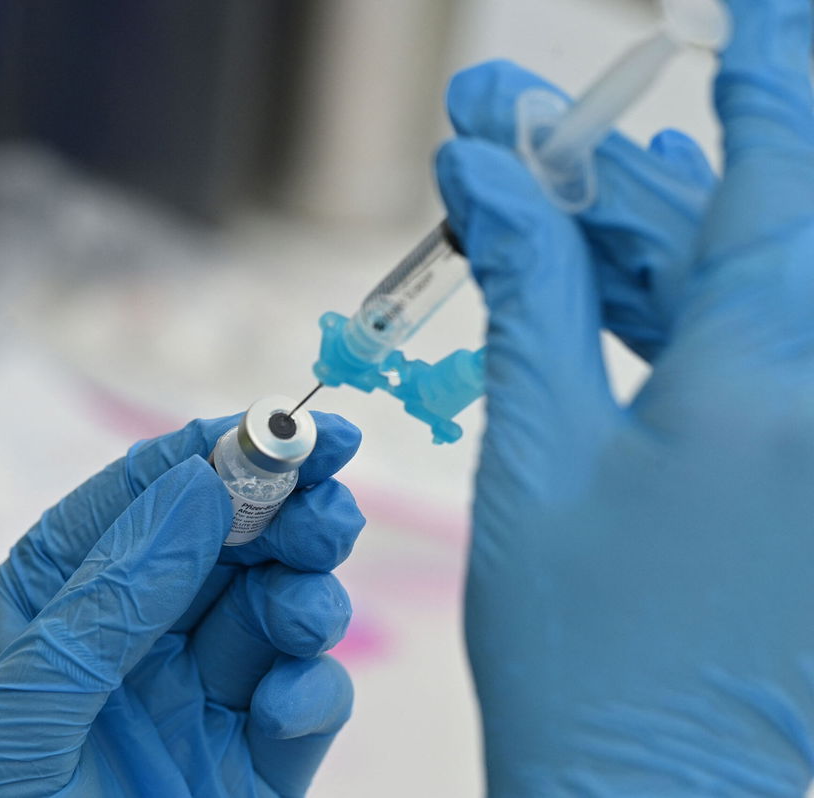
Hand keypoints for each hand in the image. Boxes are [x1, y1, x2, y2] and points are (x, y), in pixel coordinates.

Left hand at [0, 413, 364, 796]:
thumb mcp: (24, 706)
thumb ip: (113, 597)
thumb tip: (200, 488)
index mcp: (51, 602)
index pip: (140, 496)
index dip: (217, 450)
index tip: (292, 426)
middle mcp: (126, 639)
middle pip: (224, 544)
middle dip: (282, 515)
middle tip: (330, 503)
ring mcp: (190, 702)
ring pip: (272, 613)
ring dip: (305, 596)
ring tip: (303, 613)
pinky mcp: (244, 769)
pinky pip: (298, 707)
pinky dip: (309, 694)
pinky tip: (286, 708)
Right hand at [438, 1, 813, 793]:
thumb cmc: (587, 652)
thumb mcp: (536, 457)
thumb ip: (527, 295)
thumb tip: (491, 174)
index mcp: (770, 375)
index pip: (774, 170)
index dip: (757, 70)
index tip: (750, 2)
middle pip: (734, 226)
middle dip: (615, 164)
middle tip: (510, 116)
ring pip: (733, 290)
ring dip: (631, 231)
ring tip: (534, 178)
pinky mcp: (801, 484)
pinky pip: (740, 357)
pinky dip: (661, 309)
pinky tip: (596, 269)